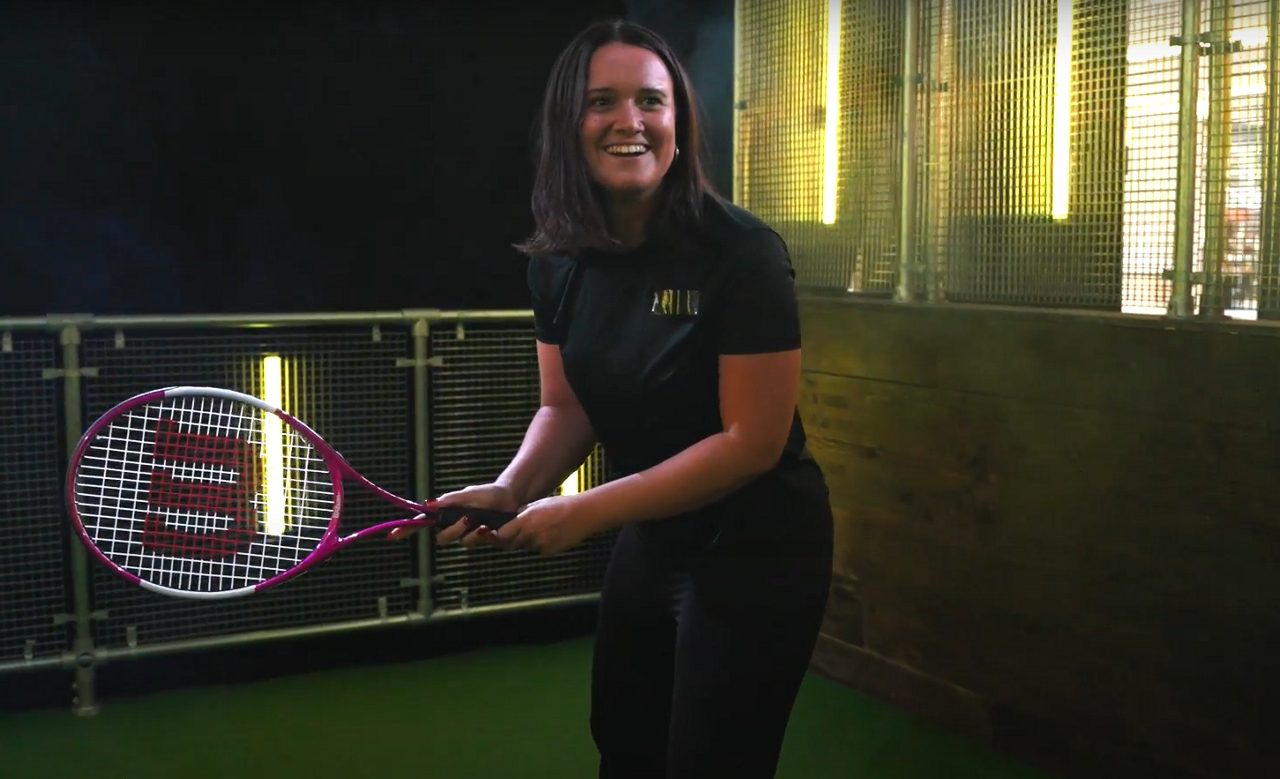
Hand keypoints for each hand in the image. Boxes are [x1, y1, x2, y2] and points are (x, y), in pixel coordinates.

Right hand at [387, 482, 519, 545]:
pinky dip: (482, 536)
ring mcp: (467, 534)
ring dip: (470, 532)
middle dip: (453, 530)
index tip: (392, 535)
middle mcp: (453, 526)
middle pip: (442, 538)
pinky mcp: (481, 540)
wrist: (509, 498)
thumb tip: (426, 505)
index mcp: (446, 514)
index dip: (407, 530)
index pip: (422, 523)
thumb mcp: (466, 495)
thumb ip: (447, 501)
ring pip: (459, 542)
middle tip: (467, 518)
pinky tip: (490, 528)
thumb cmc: (486, 494)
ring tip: (483, 522)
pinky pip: (475, 544)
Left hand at [493, 495, 595, 555]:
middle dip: (510, 541)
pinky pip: (539, 550)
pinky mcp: (549, 551)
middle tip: (514, 534)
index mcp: (525, 520)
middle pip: (511, 545)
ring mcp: (540, 545)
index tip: (497, 534)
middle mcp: (530, 534)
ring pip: (526, 547)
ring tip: (540, 529)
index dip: (498, 536)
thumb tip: (512, 518)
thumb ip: (522, 513)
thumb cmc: (561, 505)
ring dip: (527, 542)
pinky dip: (541, 545)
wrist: (583, 514)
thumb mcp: (537, 504)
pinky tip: (550, 534)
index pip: (502, 535)